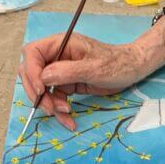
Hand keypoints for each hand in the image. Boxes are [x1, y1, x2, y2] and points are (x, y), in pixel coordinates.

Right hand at [18, 33, 145, 129]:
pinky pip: (55, 98)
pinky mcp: (67, 84)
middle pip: (31, 73)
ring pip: (42, 89)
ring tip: (66, 114)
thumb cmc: (118, 63)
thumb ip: (68, 71)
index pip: (32, 53)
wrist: (133, 70)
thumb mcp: (95, 67)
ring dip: (49, 104)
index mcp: (61, 44)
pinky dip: (59, 110)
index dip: (31, 71)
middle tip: (49, 108)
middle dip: (37, 92)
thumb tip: (43, 77)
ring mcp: (61, 71)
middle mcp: (57, 56)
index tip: (41, 89)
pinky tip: (69, 119)